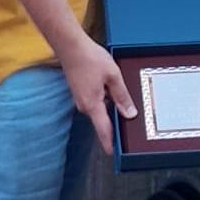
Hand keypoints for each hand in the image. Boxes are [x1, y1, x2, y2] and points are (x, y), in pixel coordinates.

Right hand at [61, 35, 136, 153]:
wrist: (70, 46)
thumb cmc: (90, 58)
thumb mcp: (113, 76)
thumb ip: (122, 96)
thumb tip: (129, 114)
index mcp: (92, 104)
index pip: (103, 129)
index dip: (108, 142)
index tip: (113, 154)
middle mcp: (84, 105)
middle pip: (103, 119)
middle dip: (115, 119)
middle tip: (129, 117)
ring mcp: (80, 98)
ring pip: (100, 108)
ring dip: (110, 105)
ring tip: (120, 95)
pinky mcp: (80, 91)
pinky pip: (95, 100)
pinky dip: (104, 97)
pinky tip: (110, 86)